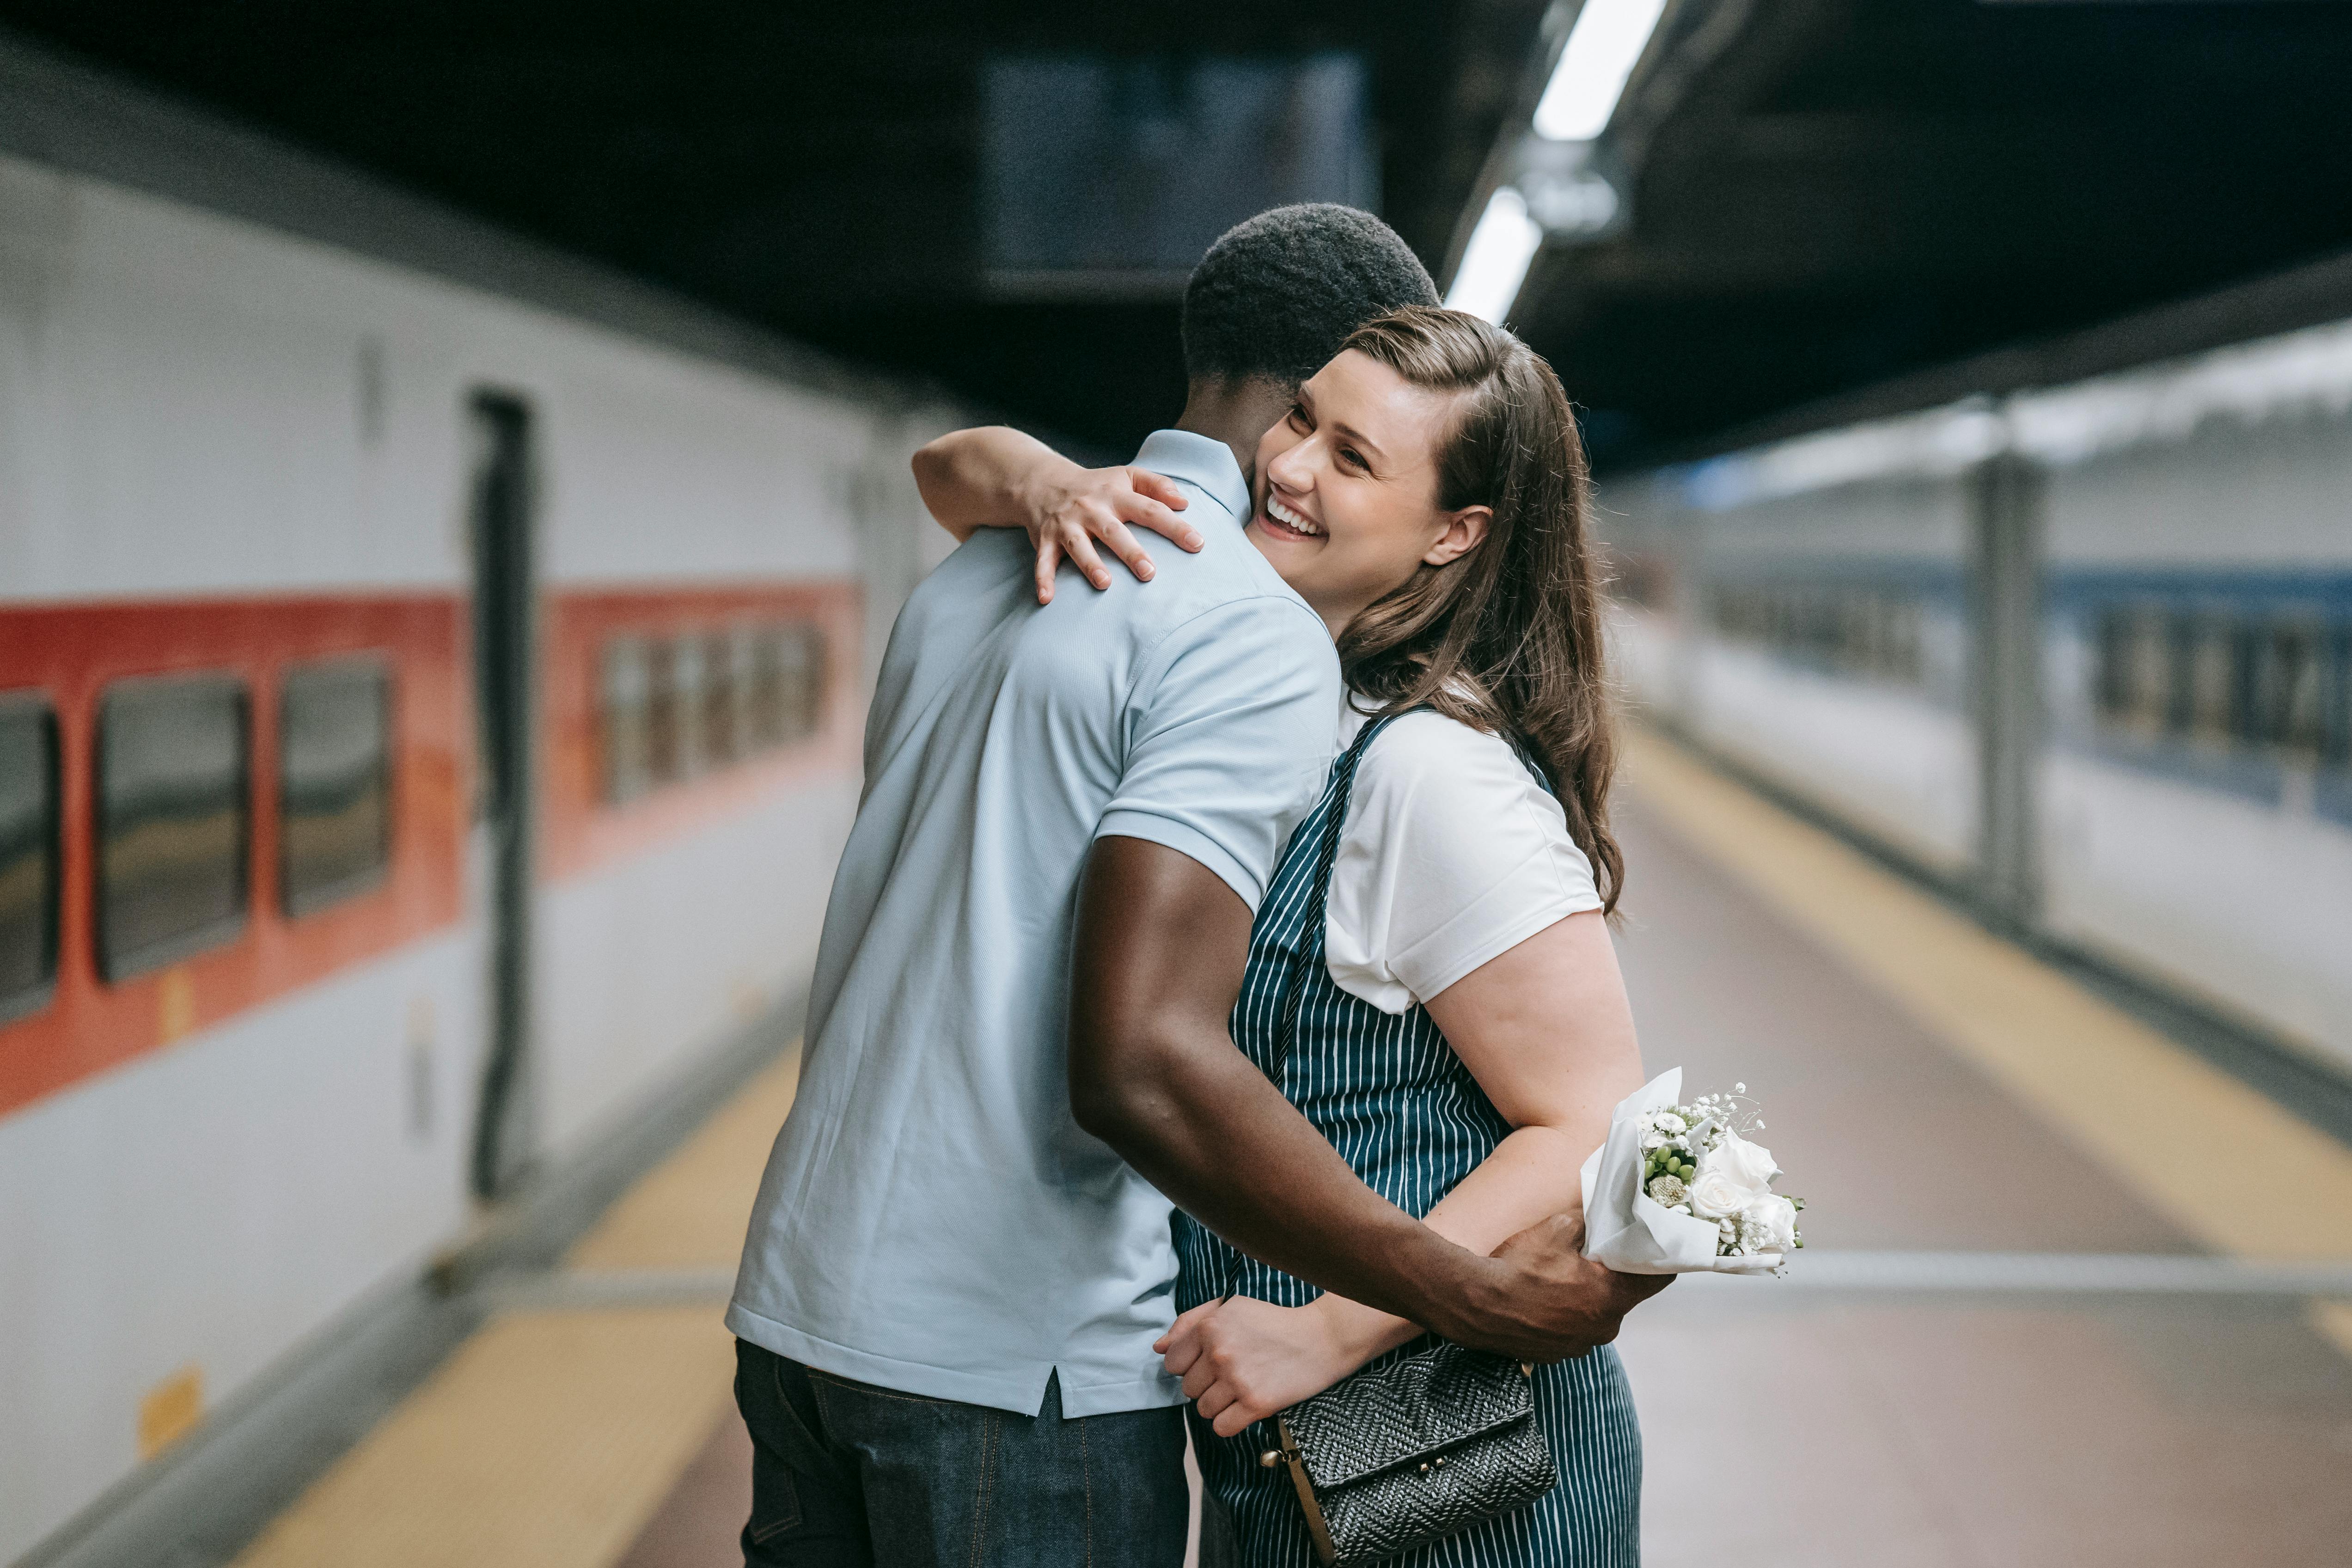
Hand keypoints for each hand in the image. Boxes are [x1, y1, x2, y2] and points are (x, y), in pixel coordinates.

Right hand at [1021, 465, 1199, 603]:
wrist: (1041, 481)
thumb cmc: (1095, 486)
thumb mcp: (1126, 476)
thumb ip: (1157, 485)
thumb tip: (1184, 502)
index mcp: (1116, 494)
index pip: (1150, 509)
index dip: (1174, 526)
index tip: (1197, 544)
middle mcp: (1091, 509)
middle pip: (1113, 531)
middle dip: (1130, 552)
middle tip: (1149, 572)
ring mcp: (1067, 525)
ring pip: (1078, 545)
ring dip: (1090, 564)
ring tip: (1105, 584)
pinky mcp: (1045, 539)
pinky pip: (1043, 561)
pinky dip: (1043, 579)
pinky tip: (1046, 599)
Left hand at [1155, 1296, 1359, 1437]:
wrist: (1321, 1338)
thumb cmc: (1272, 1321)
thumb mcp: (1231, 1307)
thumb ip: (1190, 1322)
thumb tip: (1159, 1348)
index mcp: (1210, 1326)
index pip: (1172, 1362)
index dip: (1189, 1365)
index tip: (1209, 1362)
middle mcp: (1219, 1353)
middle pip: (1188, 1388)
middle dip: (1205, 1384)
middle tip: (1232, 1373)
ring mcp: (1237, 1380)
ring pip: (1203, 1409)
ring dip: (1219, 1404)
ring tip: (1241, 1388)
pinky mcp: (1256, 1404)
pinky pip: (1222, 1428)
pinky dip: (1230, 1422)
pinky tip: (1245, 1407)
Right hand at [1430, 1213, 1671, 1363]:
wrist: (1474, 1304)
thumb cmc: (1518, 1267)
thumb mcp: (1556, 1229)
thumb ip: (1586, 1221)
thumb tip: (1597, 1213)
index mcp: (1611, 1297)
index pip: (1657, 1280)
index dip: (1658, 1260)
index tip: (1653, 1246)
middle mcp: (1602, 1328)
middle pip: (1622, 1297)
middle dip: (1611, 1277)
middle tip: (1593, 1256)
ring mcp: (1577, 1346)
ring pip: (1594, 1314)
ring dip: (1584, 1297)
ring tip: (1558, 1277)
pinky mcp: (1553, 1355)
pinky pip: (1569, 1330)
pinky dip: (1561, 1315)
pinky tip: (1540, 1298)